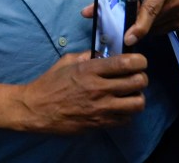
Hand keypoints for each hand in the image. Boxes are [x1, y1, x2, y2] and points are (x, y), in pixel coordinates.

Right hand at [15, 52, 146, 133]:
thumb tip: (103, 54)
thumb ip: (86, 56)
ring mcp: (102, 108)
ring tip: (128, 94)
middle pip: (138, 82)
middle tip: (134, 78)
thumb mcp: (66, 62)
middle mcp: (99, 88)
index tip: (138, 61)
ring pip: (138, 103)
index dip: (139, 61)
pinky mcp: (101, 123)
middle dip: (141, 78)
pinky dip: (126, 112)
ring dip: (137, 97)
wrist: (37, 109)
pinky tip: (117, 107)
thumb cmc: (49, 83)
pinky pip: (127, 119)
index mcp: (90, 70)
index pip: (126, 63)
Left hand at [80, 0, 178, 45]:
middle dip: (135, 23)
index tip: (128, 38)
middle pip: (149, 22)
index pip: (150, 9)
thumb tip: (86, 13)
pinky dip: (153, 26)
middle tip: (128, 16)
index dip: (139, 25)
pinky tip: (154, 13)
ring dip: (144, 24)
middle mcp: (178, 0)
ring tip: (145, 7)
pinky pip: (161, 31)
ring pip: (154, 30)